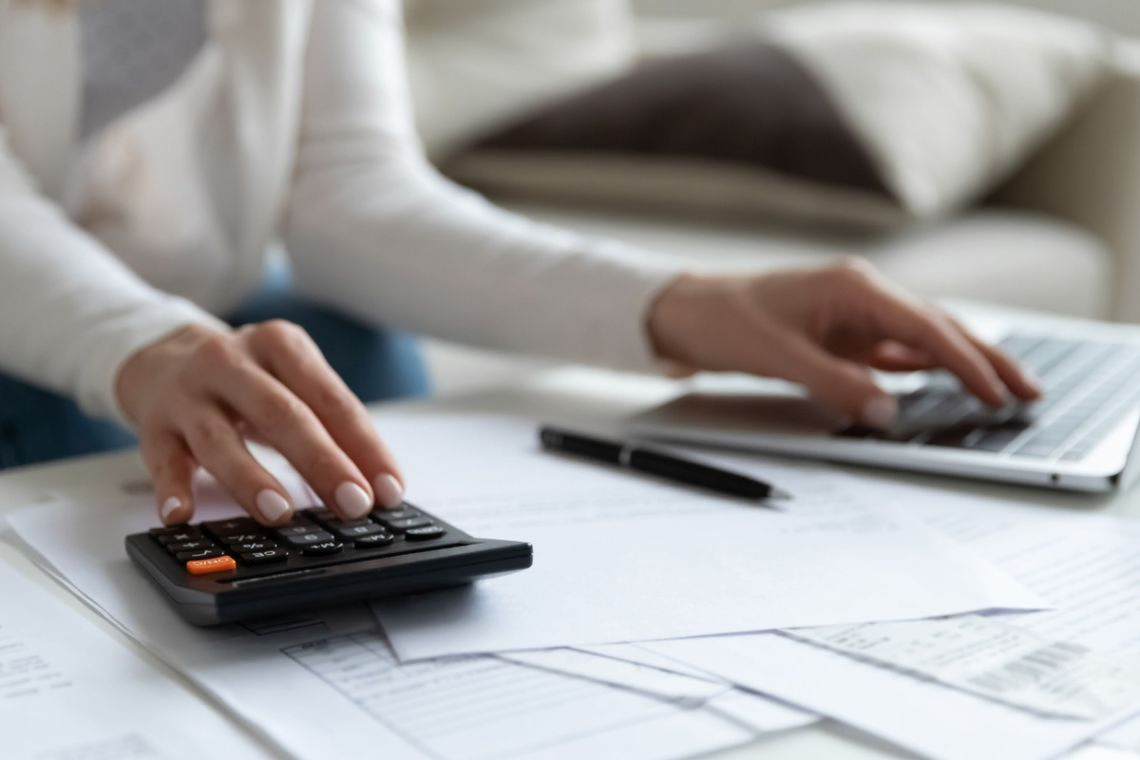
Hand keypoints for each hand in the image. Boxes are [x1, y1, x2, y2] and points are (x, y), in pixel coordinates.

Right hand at [116, 321, 405, 525]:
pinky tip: (182, 515)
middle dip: (322, 462)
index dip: (364, 447)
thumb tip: (375, 484)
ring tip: (280, 513)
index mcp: (281, 345)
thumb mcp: (290, 382)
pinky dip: (173, 488)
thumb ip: (329, 425)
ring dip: (251, 479)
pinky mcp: (153, 424)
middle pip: (282, 414)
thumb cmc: (247, 379)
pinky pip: (162, 459)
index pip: (332, 400)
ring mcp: (188, 392)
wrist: (161, 355)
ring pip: (220, 438)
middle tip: (354, 504)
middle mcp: (231, 361)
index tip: (389, 489)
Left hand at [646, 259, 1040, 427]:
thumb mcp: (779, 357)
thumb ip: (835, 385)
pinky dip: (922, 367)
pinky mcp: (839, 333)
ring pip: (920, 341)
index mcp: (854, 288)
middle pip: (937, 329)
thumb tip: (886, 413)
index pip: (926, 328)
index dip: (968, 363)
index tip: (1000, 393)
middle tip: (1029, 393)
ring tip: (1003, 390)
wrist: (682, 310)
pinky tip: (945, 381)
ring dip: (960, 363)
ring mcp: (852, 315)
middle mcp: (861, 295)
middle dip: (985, 359)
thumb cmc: (723, 321)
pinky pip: (892, 351)